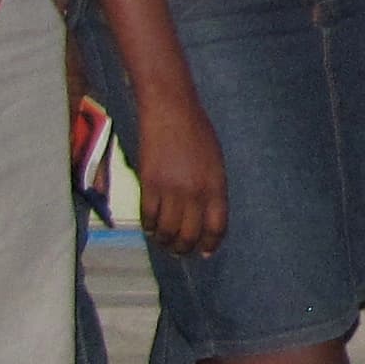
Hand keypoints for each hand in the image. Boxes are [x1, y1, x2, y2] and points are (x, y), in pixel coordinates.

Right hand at [134, 85, 229, 258]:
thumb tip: (205, 216)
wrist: (170, 111)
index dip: (210, 243)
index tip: (205, 252)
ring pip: (167, 230)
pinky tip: (150, 229)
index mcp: (216, 186)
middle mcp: (195, 192)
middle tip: (180, 251)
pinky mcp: (149, 184)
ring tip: (164, 242)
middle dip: (184, 248)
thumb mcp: (215, 162)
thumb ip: (212, 189)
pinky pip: (148, 216)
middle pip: (190, 234)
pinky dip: (149, 227)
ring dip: (165, 241)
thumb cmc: (197, 132)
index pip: (216, 226)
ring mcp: (171, 190)